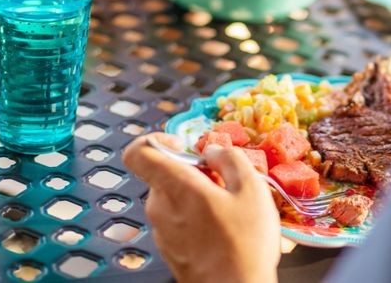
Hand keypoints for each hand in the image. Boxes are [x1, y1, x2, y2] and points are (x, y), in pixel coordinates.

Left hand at [123, 133, 280, 282]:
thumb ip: (230, 158)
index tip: (186, 148)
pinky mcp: (170, 249)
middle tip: (225, 183)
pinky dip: (197, 217)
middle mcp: (159, 208)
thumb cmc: (244, 245)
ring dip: (198, 196)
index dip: (158, 141)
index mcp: (175, 187)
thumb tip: (213, 150)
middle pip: (164, 174)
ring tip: (230, 209)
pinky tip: (224, 230)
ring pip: (174, 198)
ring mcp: (162, 231)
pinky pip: (178, 220)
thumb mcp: (251, 188)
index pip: (138, 151)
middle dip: (193, 172)